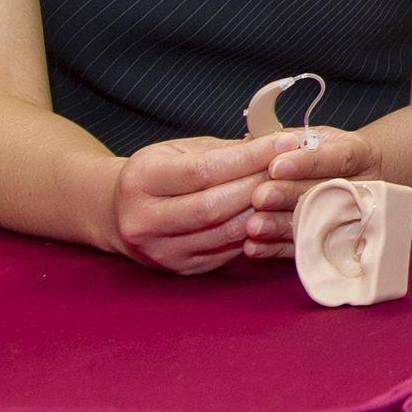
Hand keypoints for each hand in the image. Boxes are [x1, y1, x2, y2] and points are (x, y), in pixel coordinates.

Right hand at [109, 135, 276, 274]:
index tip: (283, 143)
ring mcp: (162, 251)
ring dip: (264, 209)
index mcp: (141, 181)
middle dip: (260, 183)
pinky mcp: (182, 268)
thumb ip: (222, 150)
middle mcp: (144, 221)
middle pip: (214, 206)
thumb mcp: (177, 151)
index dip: (248, 157)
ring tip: (289, 188)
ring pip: (225, 232)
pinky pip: (228, 250)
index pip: (202, 171)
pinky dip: (256, 230)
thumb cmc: (156, 174)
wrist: (117, 214)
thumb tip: (274, 144)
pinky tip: (275, 212)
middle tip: (294, 166)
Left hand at [242, 128, 383, 258]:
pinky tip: (255, 245)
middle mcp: (361, 188)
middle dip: (289, 195)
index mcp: (362, 155)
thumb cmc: (326, 153)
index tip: (276, 166)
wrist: (352, 179)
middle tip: (260, 197)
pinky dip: (276, 248)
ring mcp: (350, 218)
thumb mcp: (316, 137)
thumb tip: (256, 146)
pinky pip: (303, 247)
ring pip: (314, 223)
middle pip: (325, 193)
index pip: (338, 158)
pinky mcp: (331, 243)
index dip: (307, 163)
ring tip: (254, 225)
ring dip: (280, 225)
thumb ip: (292, 141)